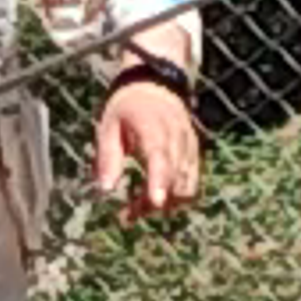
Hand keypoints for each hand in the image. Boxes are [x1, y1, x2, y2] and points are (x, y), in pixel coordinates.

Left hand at [91, 79, 202, 220]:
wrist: (155, 85)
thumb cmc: (126, 107)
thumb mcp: (108, 126)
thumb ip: (108, 157)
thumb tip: (106, 189)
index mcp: (154, 129)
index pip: (161, 158)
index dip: (160, 181)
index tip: (156, 202)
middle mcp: (177, 138)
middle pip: (175, 178)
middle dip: (154, 204)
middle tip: (127, 215)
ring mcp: (190, 146)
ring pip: (188, 185)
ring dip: (166, 204)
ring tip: (140, 209)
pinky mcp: (195, 153)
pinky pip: (193, 181)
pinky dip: (177, 196)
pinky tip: (156, 199)